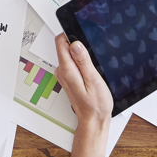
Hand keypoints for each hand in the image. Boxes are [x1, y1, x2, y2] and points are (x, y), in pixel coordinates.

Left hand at [54, 33, 111, 156]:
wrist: (93, 121)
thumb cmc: (95, 104)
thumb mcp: (93, 80)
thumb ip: (83, 61)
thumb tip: (75, 44)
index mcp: (67, 70)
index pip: (61, 42)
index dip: (72, 35)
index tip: (83, 36)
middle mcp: (62, 71)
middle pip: (65, 46)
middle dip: (78, 45)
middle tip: (93, 54)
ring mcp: (64, 74)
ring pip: (70, 54)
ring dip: (81, 55)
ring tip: (93, 66)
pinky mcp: (69, 77)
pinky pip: (73, 62)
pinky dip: (81, 63)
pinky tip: (91, 72)